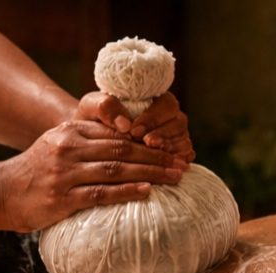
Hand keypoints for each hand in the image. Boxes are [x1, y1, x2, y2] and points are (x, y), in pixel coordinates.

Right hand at [0, 119, 188, 232]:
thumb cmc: (36, 173)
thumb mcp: (57, 146)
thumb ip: (88, 143)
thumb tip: (130, 148)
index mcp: (70, 131)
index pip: (117, 133)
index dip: (148, 141)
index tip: (172, 149)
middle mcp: (68, 148)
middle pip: (122, 149)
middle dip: (157, 157)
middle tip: (182, 164)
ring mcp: (64, 173)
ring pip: (116, 169)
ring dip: (150, 173)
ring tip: (173, 178)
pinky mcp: (62, 198)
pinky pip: (101, 193)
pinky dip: (127, 192)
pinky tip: (147, 192)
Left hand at [75, 91, 194, 162]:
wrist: (91, 140)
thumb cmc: (93, 119)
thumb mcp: (92, 107)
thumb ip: (105, 107)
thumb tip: (124, 124)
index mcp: (155, 100)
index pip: (166, 105)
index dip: (154, 118)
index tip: (135, 131)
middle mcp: (170, 118)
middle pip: (179, 124)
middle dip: (163, 135)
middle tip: (146, 144)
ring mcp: (176, 137)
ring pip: (183, 142)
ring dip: (169, 150)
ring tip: (152, 158)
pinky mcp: (176, 155)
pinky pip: (184, 158)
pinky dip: (175, 163)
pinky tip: (161, 169)